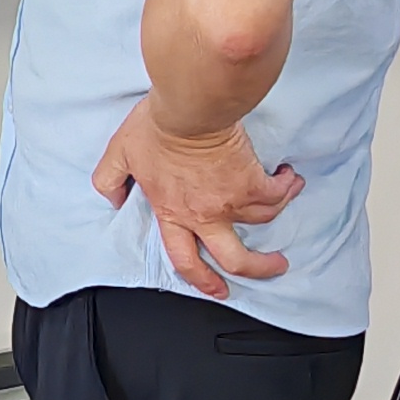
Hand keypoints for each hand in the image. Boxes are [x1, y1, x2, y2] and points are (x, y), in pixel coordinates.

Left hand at [94, 109, 302, 297]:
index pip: (184, 259)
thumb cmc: (156, 128)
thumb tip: (114, 199)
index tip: (218, 289)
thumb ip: (110, 180)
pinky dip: (287, 187)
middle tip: (274, 266)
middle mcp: (204, 215)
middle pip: (234, 258)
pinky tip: (290, 178)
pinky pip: (277, 193)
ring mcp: (231, 201)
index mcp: (173, 213)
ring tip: (283, 199)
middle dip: (257, 269)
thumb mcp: (119, 154)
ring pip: (262, 221)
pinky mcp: (253, 182)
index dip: (201, 280)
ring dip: (276, 213)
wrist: (190, 110)